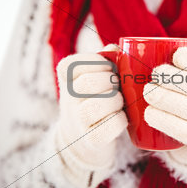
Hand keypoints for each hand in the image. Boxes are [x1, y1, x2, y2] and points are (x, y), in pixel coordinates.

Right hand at [55, 44, 126, 187]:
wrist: (80, 138)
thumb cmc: (94, 97)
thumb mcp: (92, 76)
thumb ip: (105, 58)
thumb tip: (117, 47)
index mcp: (65, 77)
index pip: (77, 63)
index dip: (100, 63)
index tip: (109, 68)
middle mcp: (67, 99)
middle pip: (90, 83)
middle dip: (111, 82)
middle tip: (117, 85)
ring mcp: (78, 121)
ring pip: (100, 104)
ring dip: (117, 101)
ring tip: (120, 102)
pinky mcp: (92, 139)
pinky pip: (111, 125)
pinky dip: (121, 120)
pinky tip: (121, 117)